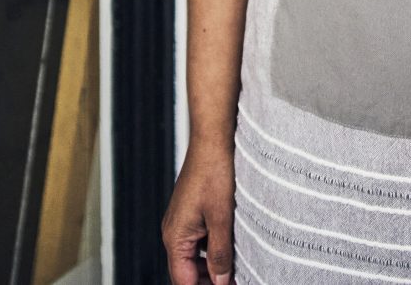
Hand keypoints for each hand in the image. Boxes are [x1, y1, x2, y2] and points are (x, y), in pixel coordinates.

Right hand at [162, 144, 236, 284]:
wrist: (212, 140)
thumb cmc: (215, 172)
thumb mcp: (222, 219)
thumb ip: (220, 254)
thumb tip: (222, 282)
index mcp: (175, 237)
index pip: (183, 281)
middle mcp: (173, 231)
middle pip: (186, 272)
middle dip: (209, 281)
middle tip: (236, 281)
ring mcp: (181, 222)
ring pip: (193, 257)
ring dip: (212, 267)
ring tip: (237, 269)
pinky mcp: (190, 213)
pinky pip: (197, 241)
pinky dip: (212, 250)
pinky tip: (232, 248)